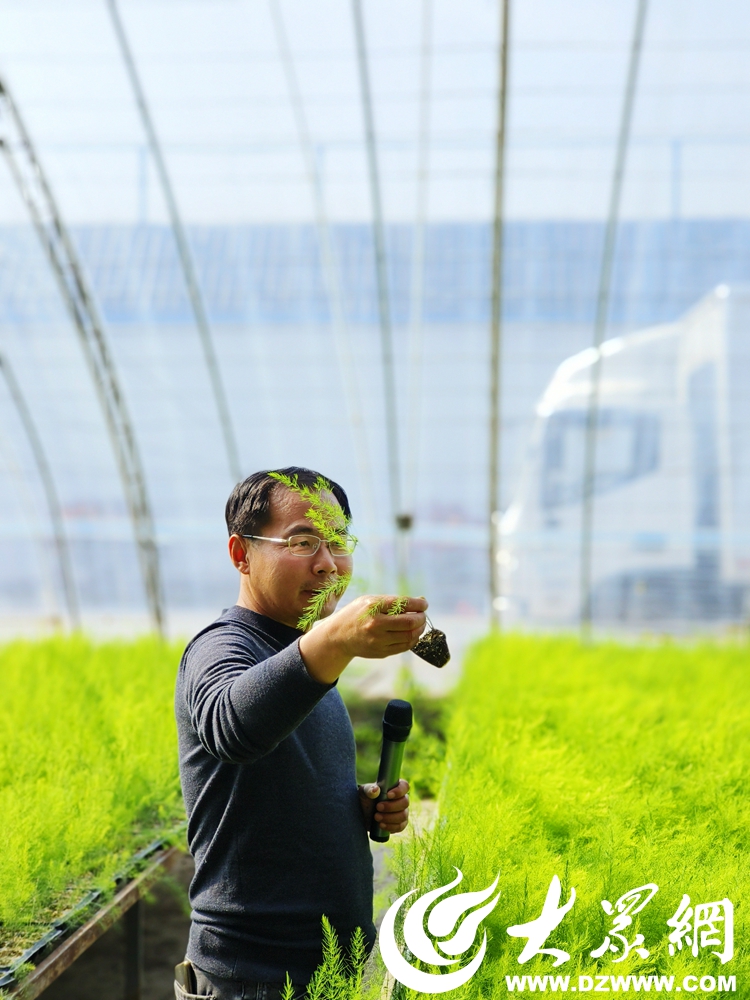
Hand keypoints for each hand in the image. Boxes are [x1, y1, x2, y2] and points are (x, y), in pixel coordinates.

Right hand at [299, 595, 427, 683]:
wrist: (339, 636)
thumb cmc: (358, 614)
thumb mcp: (371, 601)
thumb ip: (395, 601)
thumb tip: (422, 602)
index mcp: (373, 607)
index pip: (404, 604)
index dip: (419, 605)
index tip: (424, 604)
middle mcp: (376, 624)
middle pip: (410, 623)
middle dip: (421, 618)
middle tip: (422, 615)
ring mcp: (378, 640)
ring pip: (410, 637)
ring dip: (419, 629)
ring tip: (419, 624)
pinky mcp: (381, 652)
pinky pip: (404, 647)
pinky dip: (412, 640)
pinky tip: (411, 634)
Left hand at [358, 779, 409, 834]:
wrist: (363, 814)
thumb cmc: (366, 799)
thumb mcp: (364, 792)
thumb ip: (369, 790)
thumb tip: (375, 790)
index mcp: (395, 788)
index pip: (404, 786)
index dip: (399, 791)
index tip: (388, 795)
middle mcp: (401, 799)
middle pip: (405, 802)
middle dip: (391, 806)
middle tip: (378, 807)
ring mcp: (402, 812)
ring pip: (403, 815)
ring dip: (390, 817)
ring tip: (376, 817)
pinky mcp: (399, 824)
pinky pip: (400, 826)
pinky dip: (390, 826)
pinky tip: (381, 825)